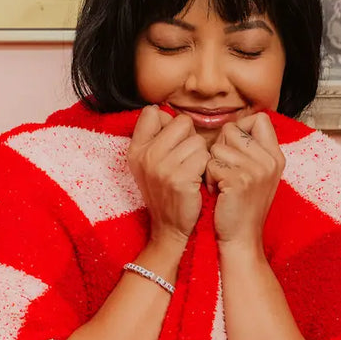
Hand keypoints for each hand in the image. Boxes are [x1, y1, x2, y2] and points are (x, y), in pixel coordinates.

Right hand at [128, 106, 210, 250]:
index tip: (171, 143)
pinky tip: (197, 181)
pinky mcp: (180, 178)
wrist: (168, 228)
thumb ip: (153, 137)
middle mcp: (146, 155)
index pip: (152, 112)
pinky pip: (204, 156)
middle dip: (190, 138)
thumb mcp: (148, 165)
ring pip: (197, 140)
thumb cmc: (165, 193)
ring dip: (200, 155)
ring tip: (191, 172)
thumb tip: (164, 111)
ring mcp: (162, 167)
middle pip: (182, 122)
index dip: (168, 123)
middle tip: (186, 160)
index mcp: (135, 149)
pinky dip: (205, 168)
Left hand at [205, 113, 284, 249]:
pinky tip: (218, 194)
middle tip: (226, 175)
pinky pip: (211, 165)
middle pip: (232, 129)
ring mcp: (256, 170)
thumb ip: (251, 150)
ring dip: (212, 167)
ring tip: (222, 186)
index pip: (260, 118)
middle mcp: (269, 160)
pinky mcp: (239, 180)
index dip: (240, 128)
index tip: (234, 151)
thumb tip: (231, 126)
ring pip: (217, 147)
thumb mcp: (257, 175)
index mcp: (276, 156)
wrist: (241, 240)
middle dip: (221, 150)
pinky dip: (209, 180)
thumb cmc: (242, 208)